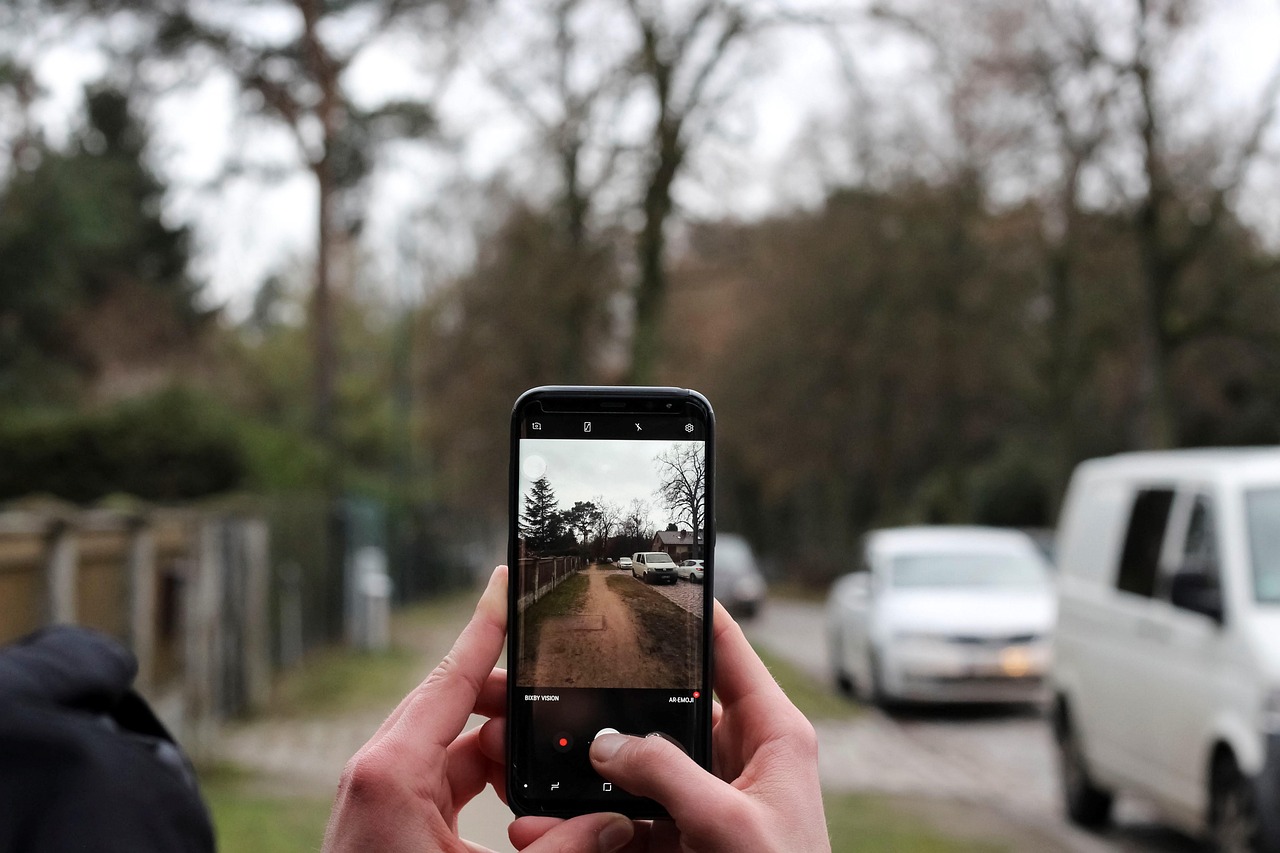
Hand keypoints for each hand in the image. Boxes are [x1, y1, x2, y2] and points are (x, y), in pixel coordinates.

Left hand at [323, 566, 634, 852]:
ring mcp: (382, 794)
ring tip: (561, 753)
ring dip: (508, 747)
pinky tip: (529, 793)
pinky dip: (488, 777)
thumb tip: (616, 820)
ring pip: (456, 745)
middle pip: (458, 706)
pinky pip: (447, 777)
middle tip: (572, 692)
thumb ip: (561, 849)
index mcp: (392, 770)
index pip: (451, 676)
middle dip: (517, 702)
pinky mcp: (389, 819)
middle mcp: (380, 770)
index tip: (509, 582)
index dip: (487, 627)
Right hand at [510, 600, 830, 851]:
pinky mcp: (685, 835)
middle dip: (611, 703)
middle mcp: (739, 754)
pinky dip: (590, 820)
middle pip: (667, 705)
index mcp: (771, 731)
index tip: (641, 579)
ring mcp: (709, 795)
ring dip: (589, 767)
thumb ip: (667, 775)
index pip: (725, 647)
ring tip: (538, 753)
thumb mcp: (729, 822)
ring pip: (639, 765)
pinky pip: (629, 816)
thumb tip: (607, 743)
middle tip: (559, 682)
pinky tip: (548, 817)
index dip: (687, 609)